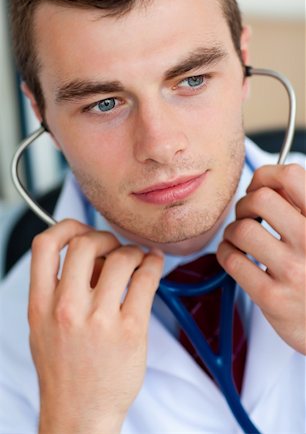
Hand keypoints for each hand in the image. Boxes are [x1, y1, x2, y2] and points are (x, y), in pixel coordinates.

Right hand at [29, 219, 163, 433]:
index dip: (65, 227)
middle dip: (104, 237)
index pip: (44, 246)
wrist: (80, 414)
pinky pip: (146, 279)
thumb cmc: (65, 369)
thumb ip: (60, 288)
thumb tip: (91, 253)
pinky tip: (153, 264)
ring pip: (121, 257)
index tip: (82, 230)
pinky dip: (153, 264)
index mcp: (41, 305)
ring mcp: (99, 319)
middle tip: (114, 247)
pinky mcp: (130, 330)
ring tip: (137, 260)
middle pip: (85, 243)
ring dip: (133, 251)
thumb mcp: (45, 327)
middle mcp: (66, 308)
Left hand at [217, 164, 305, 353]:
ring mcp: (294, 271)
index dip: (266, 175)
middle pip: (259, 198)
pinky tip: (235, 256)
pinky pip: (232, 259)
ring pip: (242, 229)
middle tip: (248, 217)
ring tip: (240, 240)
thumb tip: (263, 179)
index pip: (290, 176)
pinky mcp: (272, 297)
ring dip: (233, 231)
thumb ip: (299, 207)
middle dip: (245, 204)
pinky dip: (226, 253)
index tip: (259, 187)